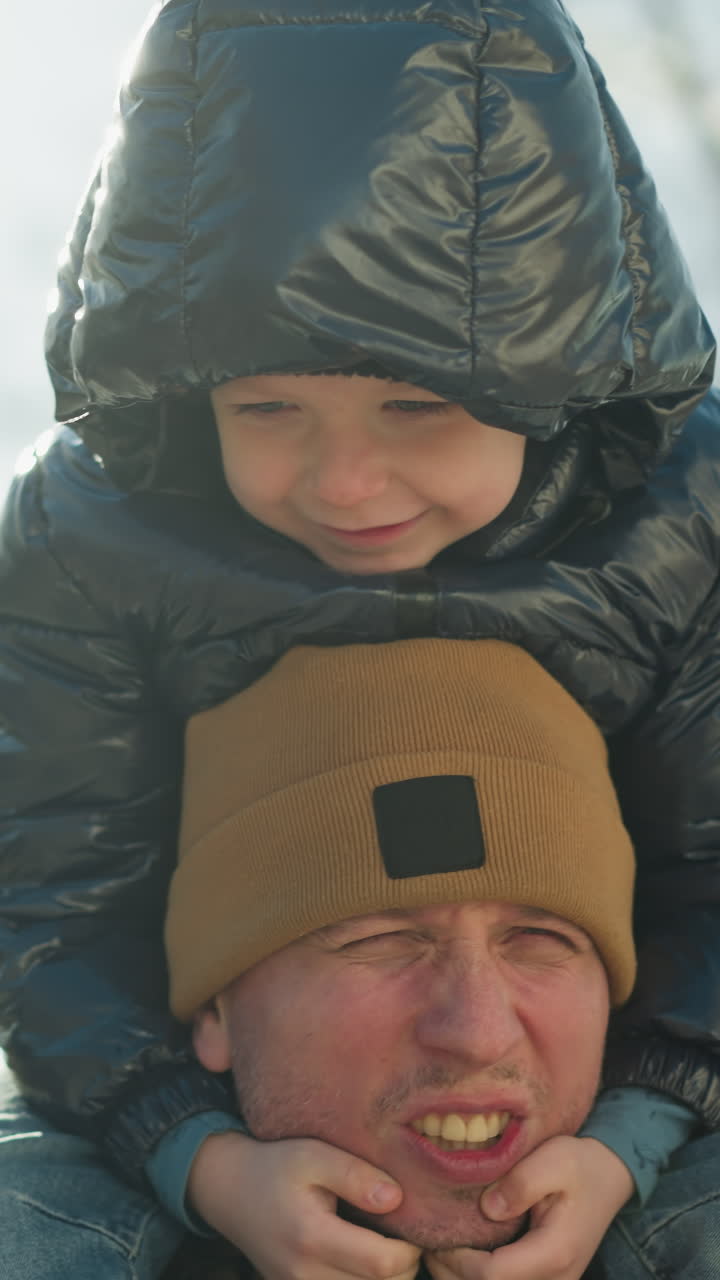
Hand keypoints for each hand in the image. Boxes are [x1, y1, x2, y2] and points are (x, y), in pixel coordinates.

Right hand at [187, 1130, 420, 1279]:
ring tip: (384, 1246)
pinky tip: (363, 1260)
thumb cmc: (276, 1165)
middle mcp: (303, 1274)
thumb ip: (356, 1175)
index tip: (411, 1225)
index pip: (381, 1264)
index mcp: (311, 1236)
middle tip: (403, 1235)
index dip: (409, 1250)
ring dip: (383, 1279)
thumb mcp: (314, 1154)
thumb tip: (397, 1200)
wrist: (230, 1190)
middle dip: (402, 1267)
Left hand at [424, 1135, 633, 1279]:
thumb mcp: (554, 1158)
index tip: (438, 1236)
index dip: (458, 1261)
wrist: (610, 1178)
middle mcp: (556, 1279)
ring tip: (439, 1252)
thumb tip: (487, 1208)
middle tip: (428, 1245)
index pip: (493, 1275)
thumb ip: (521, 1182)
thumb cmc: (580, 1165)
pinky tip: (461, 1258)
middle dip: (453, 1275)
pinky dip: (480, 1279)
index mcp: (554, 1252)